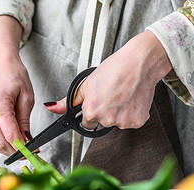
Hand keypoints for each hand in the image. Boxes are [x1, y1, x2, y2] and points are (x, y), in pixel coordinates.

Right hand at [0, 16, 34, 155]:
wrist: (1, 64)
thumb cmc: (13, 74)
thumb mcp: (27, 97)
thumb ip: (25, 120)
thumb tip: (27, 139)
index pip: (10, 134)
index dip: (22, 147)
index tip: (33, 152)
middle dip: (14, 152)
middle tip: (29, 153)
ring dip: (9, 148)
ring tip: (24, 146)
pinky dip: (5, 140)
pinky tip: (15, 139)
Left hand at [45, 30, 171, 129]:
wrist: (140, 63)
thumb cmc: (115, 69)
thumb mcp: (87, 83)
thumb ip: (69, 101)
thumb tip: (53, 108)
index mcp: (92, 111)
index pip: (87, 123)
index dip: (91, 112)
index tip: (98, 103)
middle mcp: (107, 119)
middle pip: (102, 123)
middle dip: (105, 113)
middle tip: (112, 95)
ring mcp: (123, 122)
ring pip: (117, 123)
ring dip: (119, 113)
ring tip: (122, 95)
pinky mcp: (137, 121)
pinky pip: (131, 121)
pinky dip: (131, 113)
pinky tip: (131, 99)